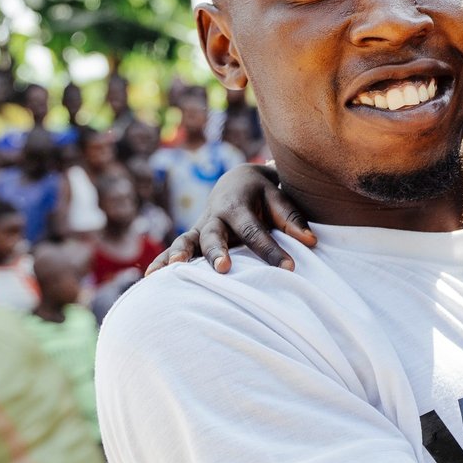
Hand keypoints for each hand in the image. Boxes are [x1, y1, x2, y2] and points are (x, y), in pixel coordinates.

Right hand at [145, 163, 313, 273]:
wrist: (237, 182)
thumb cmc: (263, 194)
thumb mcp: (278, 198)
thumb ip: (292, 218)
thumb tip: (312, 241)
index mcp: (237, 206)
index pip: (255, 231)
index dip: (272, 250)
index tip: (289, 268)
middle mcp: (214, 217)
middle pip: (214, 236)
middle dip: (218, 252)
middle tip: (224, 268)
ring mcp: (200, 229)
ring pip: (188, 241)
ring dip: (180, 255)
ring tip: (175, 269)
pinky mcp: (192, 239)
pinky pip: (173, 250)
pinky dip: (161, 263)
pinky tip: (150, 279)